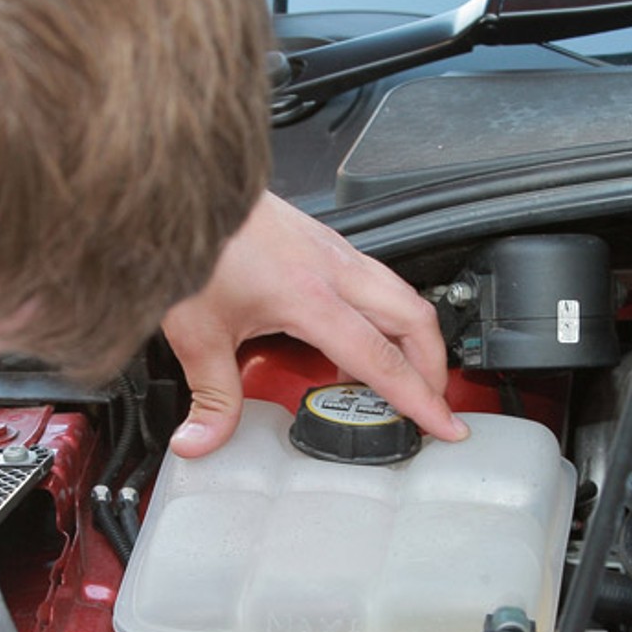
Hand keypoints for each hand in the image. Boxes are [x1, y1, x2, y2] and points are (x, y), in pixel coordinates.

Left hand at [161, 193, 467, 456]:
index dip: (419, 398)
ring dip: (414, 337)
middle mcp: (335, 269)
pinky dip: (387, 314)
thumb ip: (210, 395)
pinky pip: (378, 279)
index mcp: (311, 297)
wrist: (187, 191)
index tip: (444, 424)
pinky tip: (361, 336)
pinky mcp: (324, 241)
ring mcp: (334, 250)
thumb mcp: (197, 331)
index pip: (382, 359)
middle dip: (434, 366)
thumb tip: (202, 440)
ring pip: (402, 294)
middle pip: (415, 319)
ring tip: (402, 375)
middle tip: (432, 404)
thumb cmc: (193, 245)